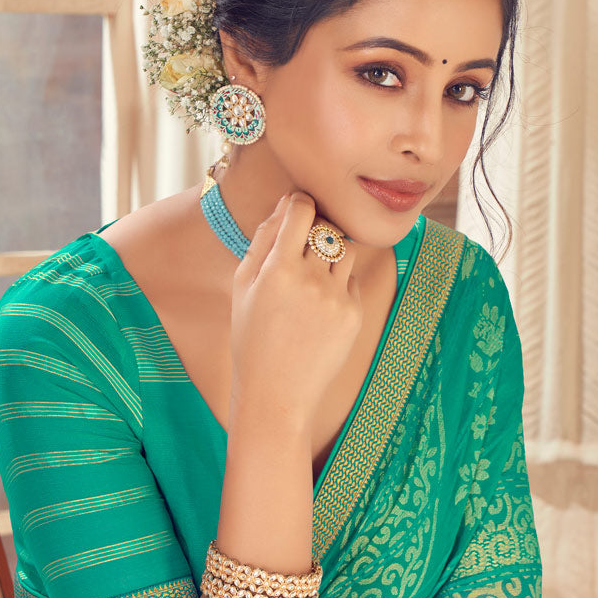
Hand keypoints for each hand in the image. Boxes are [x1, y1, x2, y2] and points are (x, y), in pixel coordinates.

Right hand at [230, 192, 361, 430]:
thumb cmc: (252, 339)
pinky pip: (351, 281)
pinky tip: (318, 308)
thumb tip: (286, 204)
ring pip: (345, 250)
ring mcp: (336, 297)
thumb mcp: (243, 287)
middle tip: (302, 245)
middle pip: (326, 226)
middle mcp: (311, 279)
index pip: (302, 210)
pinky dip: (337, 284)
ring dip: (331, 251)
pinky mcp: (354, 314)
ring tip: (312, 273)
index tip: (297, 211)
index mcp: (278, 269)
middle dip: (315, 228)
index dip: (300, 204)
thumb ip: (262, 240)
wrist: (276, 393)